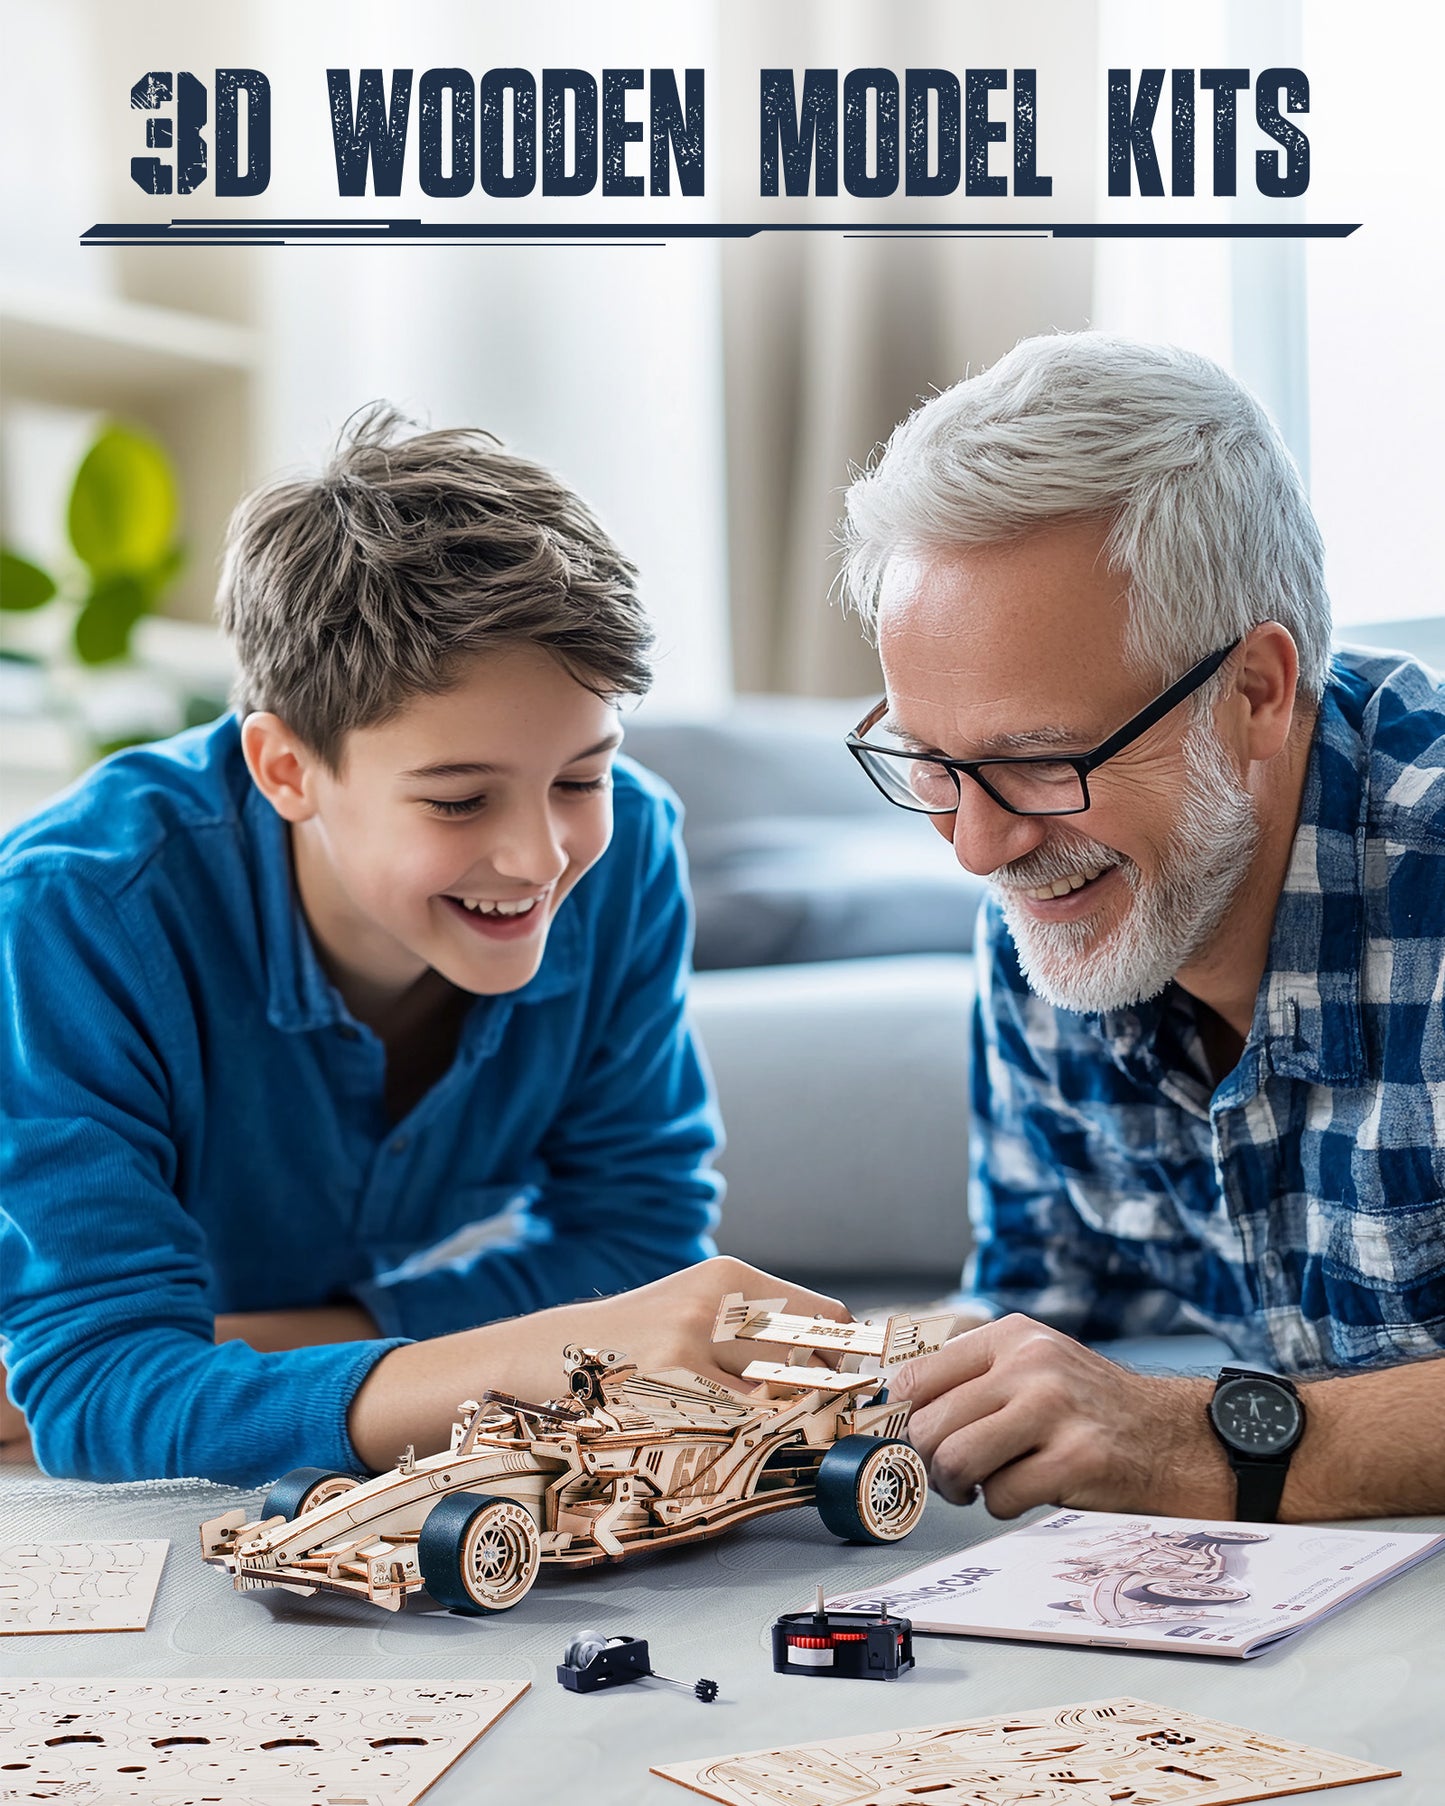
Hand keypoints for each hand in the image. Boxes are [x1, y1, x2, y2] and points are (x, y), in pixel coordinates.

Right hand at [348, 1255, 847, 1470]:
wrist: (521, 1364)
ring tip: (764, 1455)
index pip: (828, 1321)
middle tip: (812, 1437)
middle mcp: (710, 1311)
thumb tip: (838, 1371)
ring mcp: (684, 1362)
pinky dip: (742, 1467)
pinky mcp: (660, 1410)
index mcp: (725, 1280)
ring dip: (785, 1442)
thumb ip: (754, 1333)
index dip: (840, 1364)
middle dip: (822, 1409)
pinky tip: (721, 1469)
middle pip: (814, 1371)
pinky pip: (731, 1449)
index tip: (838, 1394)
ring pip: (781, 1414)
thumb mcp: (687, 1311)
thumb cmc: (618, 1346)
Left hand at [889, 1314, 1230, 1517]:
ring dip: (959, 1489)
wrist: (1175, 1438)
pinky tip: (1026, 1493)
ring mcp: (1055, 1409)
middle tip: (952, 1475)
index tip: (916, 1439)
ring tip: (980, 1487)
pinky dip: (1002, 1507)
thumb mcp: (1034, 1367)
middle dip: (930, 1463)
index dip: (905, 1418)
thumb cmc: (1091, 1411)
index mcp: (1011, 1336)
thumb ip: (974, 1379)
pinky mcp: (1077, 1459)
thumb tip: (897, 1410)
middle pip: (929, 1424)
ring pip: (956, 1460)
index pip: (915, 1376)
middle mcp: (1031, 1364)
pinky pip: (1000, 1497)